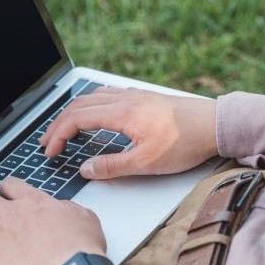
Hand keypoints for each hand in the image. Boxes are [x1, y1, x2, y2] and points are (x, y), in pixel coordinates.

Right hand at [39, 87, 217, 179]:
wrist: (216, 124)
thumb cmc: (187, 142)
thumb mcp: (148, 163)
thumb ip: (113, 166)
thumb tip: (86, 169)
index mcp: (122, 113)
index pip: (77, 119)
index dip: (58, 135)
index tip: (51, 152)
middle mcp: (125, 99)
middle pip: (79, 105)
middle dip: (59, 123)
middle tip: (48, 142)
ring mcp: (135, 96)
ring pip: (93, 97)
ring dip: (73, 112)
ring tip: (65, 129)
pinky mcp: (145, 98)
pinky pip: (108, 95)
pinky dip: (91, 105)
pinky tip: (95, 115)